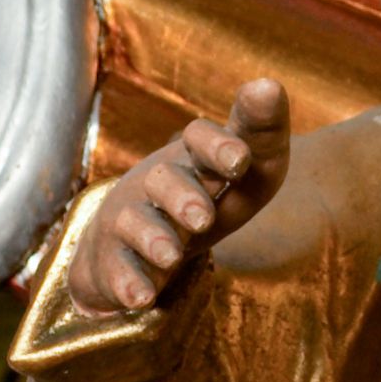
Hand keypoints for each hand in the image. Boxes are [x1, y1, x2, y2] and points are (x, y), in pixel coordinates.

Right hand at [67, 78, 289, 318]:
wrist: (136, 248)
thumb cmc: (204, 201)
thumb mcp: (245, 176)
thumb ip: (260, 135)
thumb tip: (268, 82)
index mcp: (192, 158)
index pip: (199, 138)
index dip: (217, 146)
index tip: (240, 161)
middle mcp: (155, 184)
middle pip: (164, 179)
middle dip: (184, 197)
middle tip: (204, 218)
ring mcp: (129, 222)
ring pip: (135, 223)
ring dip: (155, 239)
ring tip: (173, 257)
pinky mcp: (112, 261)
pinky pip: (116, 270)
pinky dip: (127, 283)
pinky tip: (141, 298)